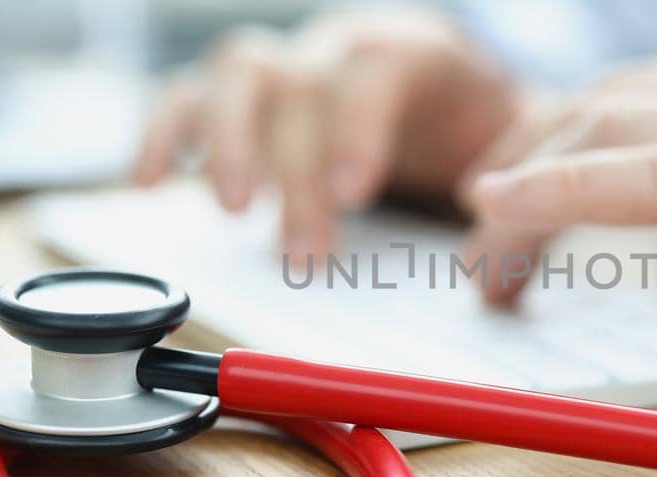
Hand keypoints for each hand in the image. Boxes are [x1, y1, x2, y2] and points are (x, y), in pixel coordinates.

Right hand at [133, 6, 515, 263]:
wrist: (452, 98)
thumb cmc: (477, 129)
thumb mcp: (511, 146)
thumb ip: (507, 180)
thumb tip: (497, 244)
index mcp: (412, 50)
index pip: (374, 70)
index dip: (356, 128)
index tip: (352, 194)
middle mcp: (339, 46)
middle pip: (302, 83)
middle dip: (296, 169)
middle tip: (304, 249)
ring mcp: (289, 64)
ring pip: (239, 74)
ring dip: (228, 144)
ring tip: (235, 212)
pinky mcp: (244, 96)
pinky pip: (186, 95)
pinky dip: (160, 133)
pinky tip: (146, 181)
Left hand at [462, 53, 656, 375]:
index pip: (640, 104)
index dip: (560, 152)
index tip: (510, 209)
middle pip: (610, 104)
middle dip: (529, 170)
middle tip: (486, 254)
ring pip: (623, 122)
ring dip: (532, 186)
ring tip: (487, 257)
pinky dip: (576, 184)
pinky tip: (509, 206)